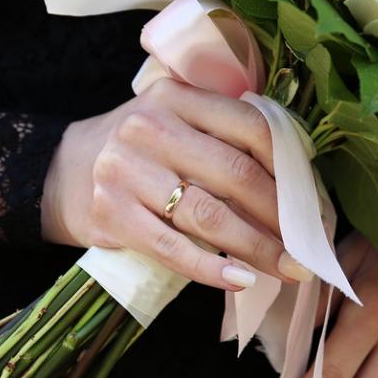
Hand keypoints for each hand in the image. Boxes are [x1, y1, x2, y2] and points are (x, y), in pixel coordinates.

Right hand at [41, 77, 311, 290]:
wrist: (63, 171)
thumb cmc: (141, 150)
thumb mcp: (175, 120)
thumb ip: (224, 133)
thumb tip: (299, 180)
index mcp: (176, 96)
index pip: (249, 126)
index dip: (290, 167)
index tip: (313, 201)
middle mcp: (149, 127)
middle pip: (234, 174)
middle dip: (281, 217)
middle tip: (310, 248)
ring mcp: (125, 170)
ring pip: (208, 215)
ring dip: (256, 248)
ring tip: (288, 270)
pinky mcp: (109, 214)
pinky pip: (171, 248)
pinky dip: (211, 268)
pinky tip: (241, 280)